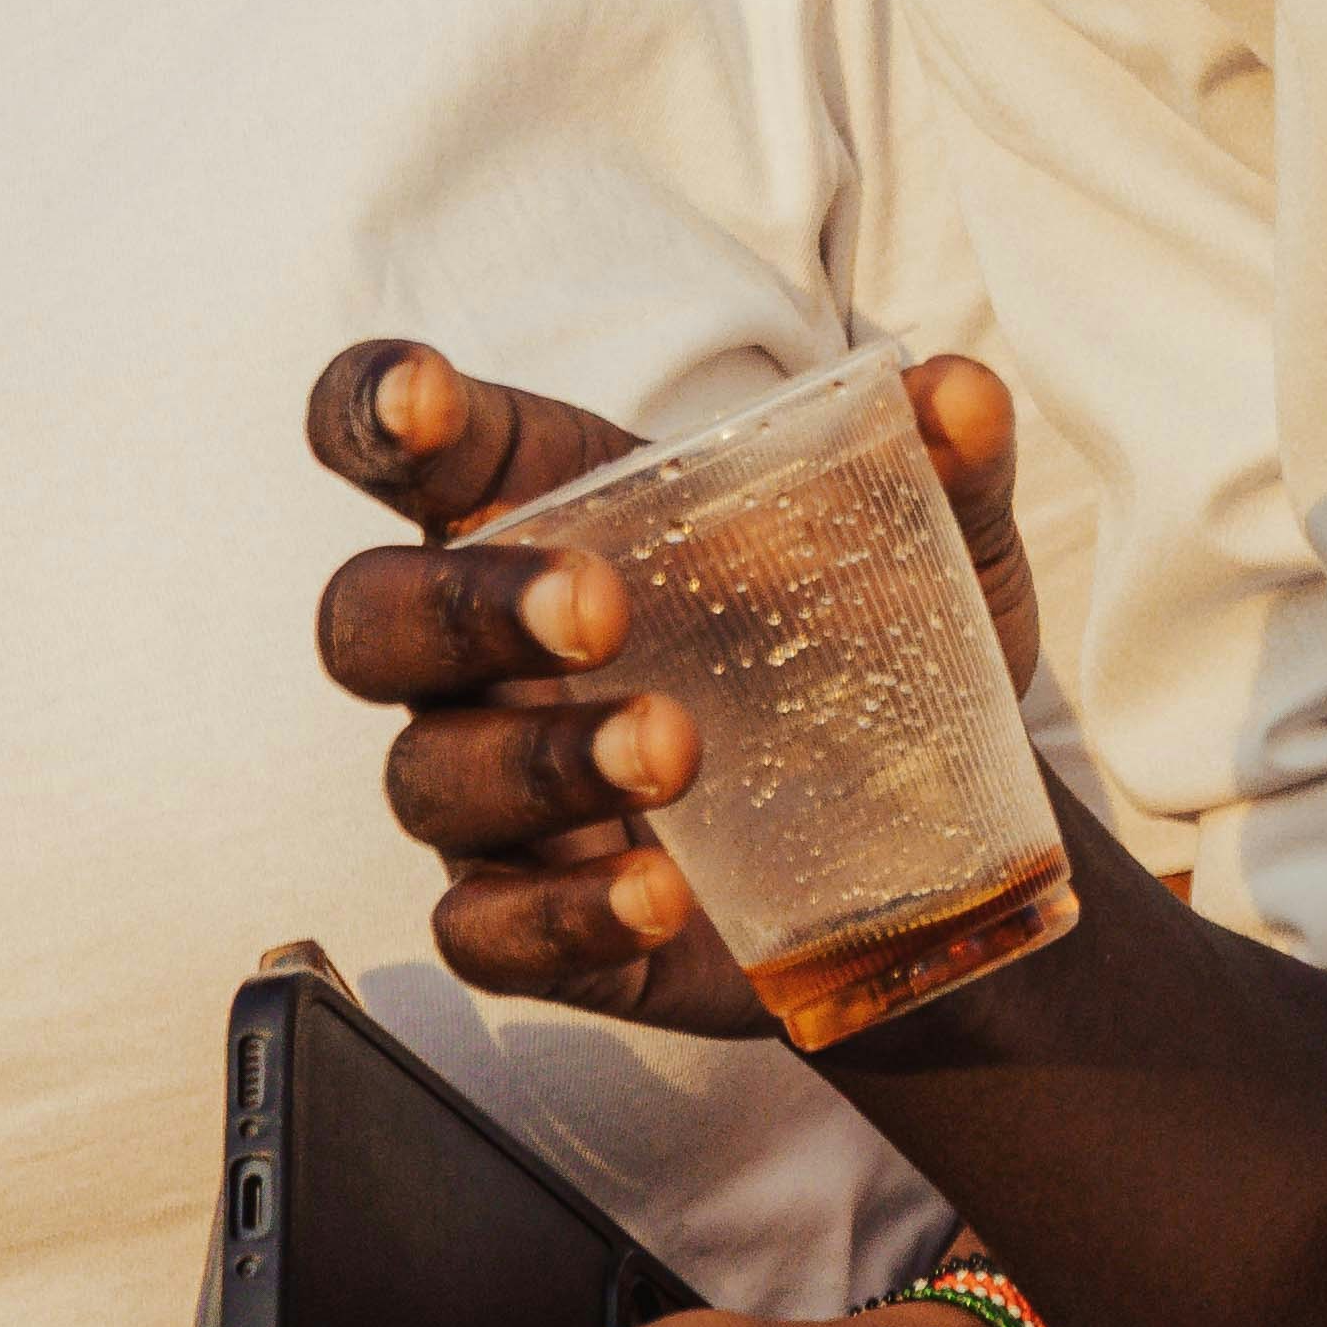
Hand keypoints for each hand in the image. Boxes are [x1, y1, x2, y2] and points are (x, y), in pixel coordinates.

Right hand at [308, 340, 1038, 1032]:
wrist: (930, 847)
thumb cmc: (877, 648)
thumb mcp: (936, 548)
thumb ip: (944, 464)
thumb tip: (956, 395)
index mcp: (556, 515)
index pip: (418, 448)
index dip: (378, 411)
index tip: (419, 403)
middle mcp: (492, 650)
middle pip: (370, 618)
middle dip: (462, 605)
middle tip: (599, 609)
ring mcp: (497, 794)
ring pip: (428, 775)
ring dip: (539, 761)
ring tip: (676, 752)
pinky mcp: (532, 920)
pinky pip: (485, 930)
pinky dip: (561, 915)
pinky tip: (658, 896)